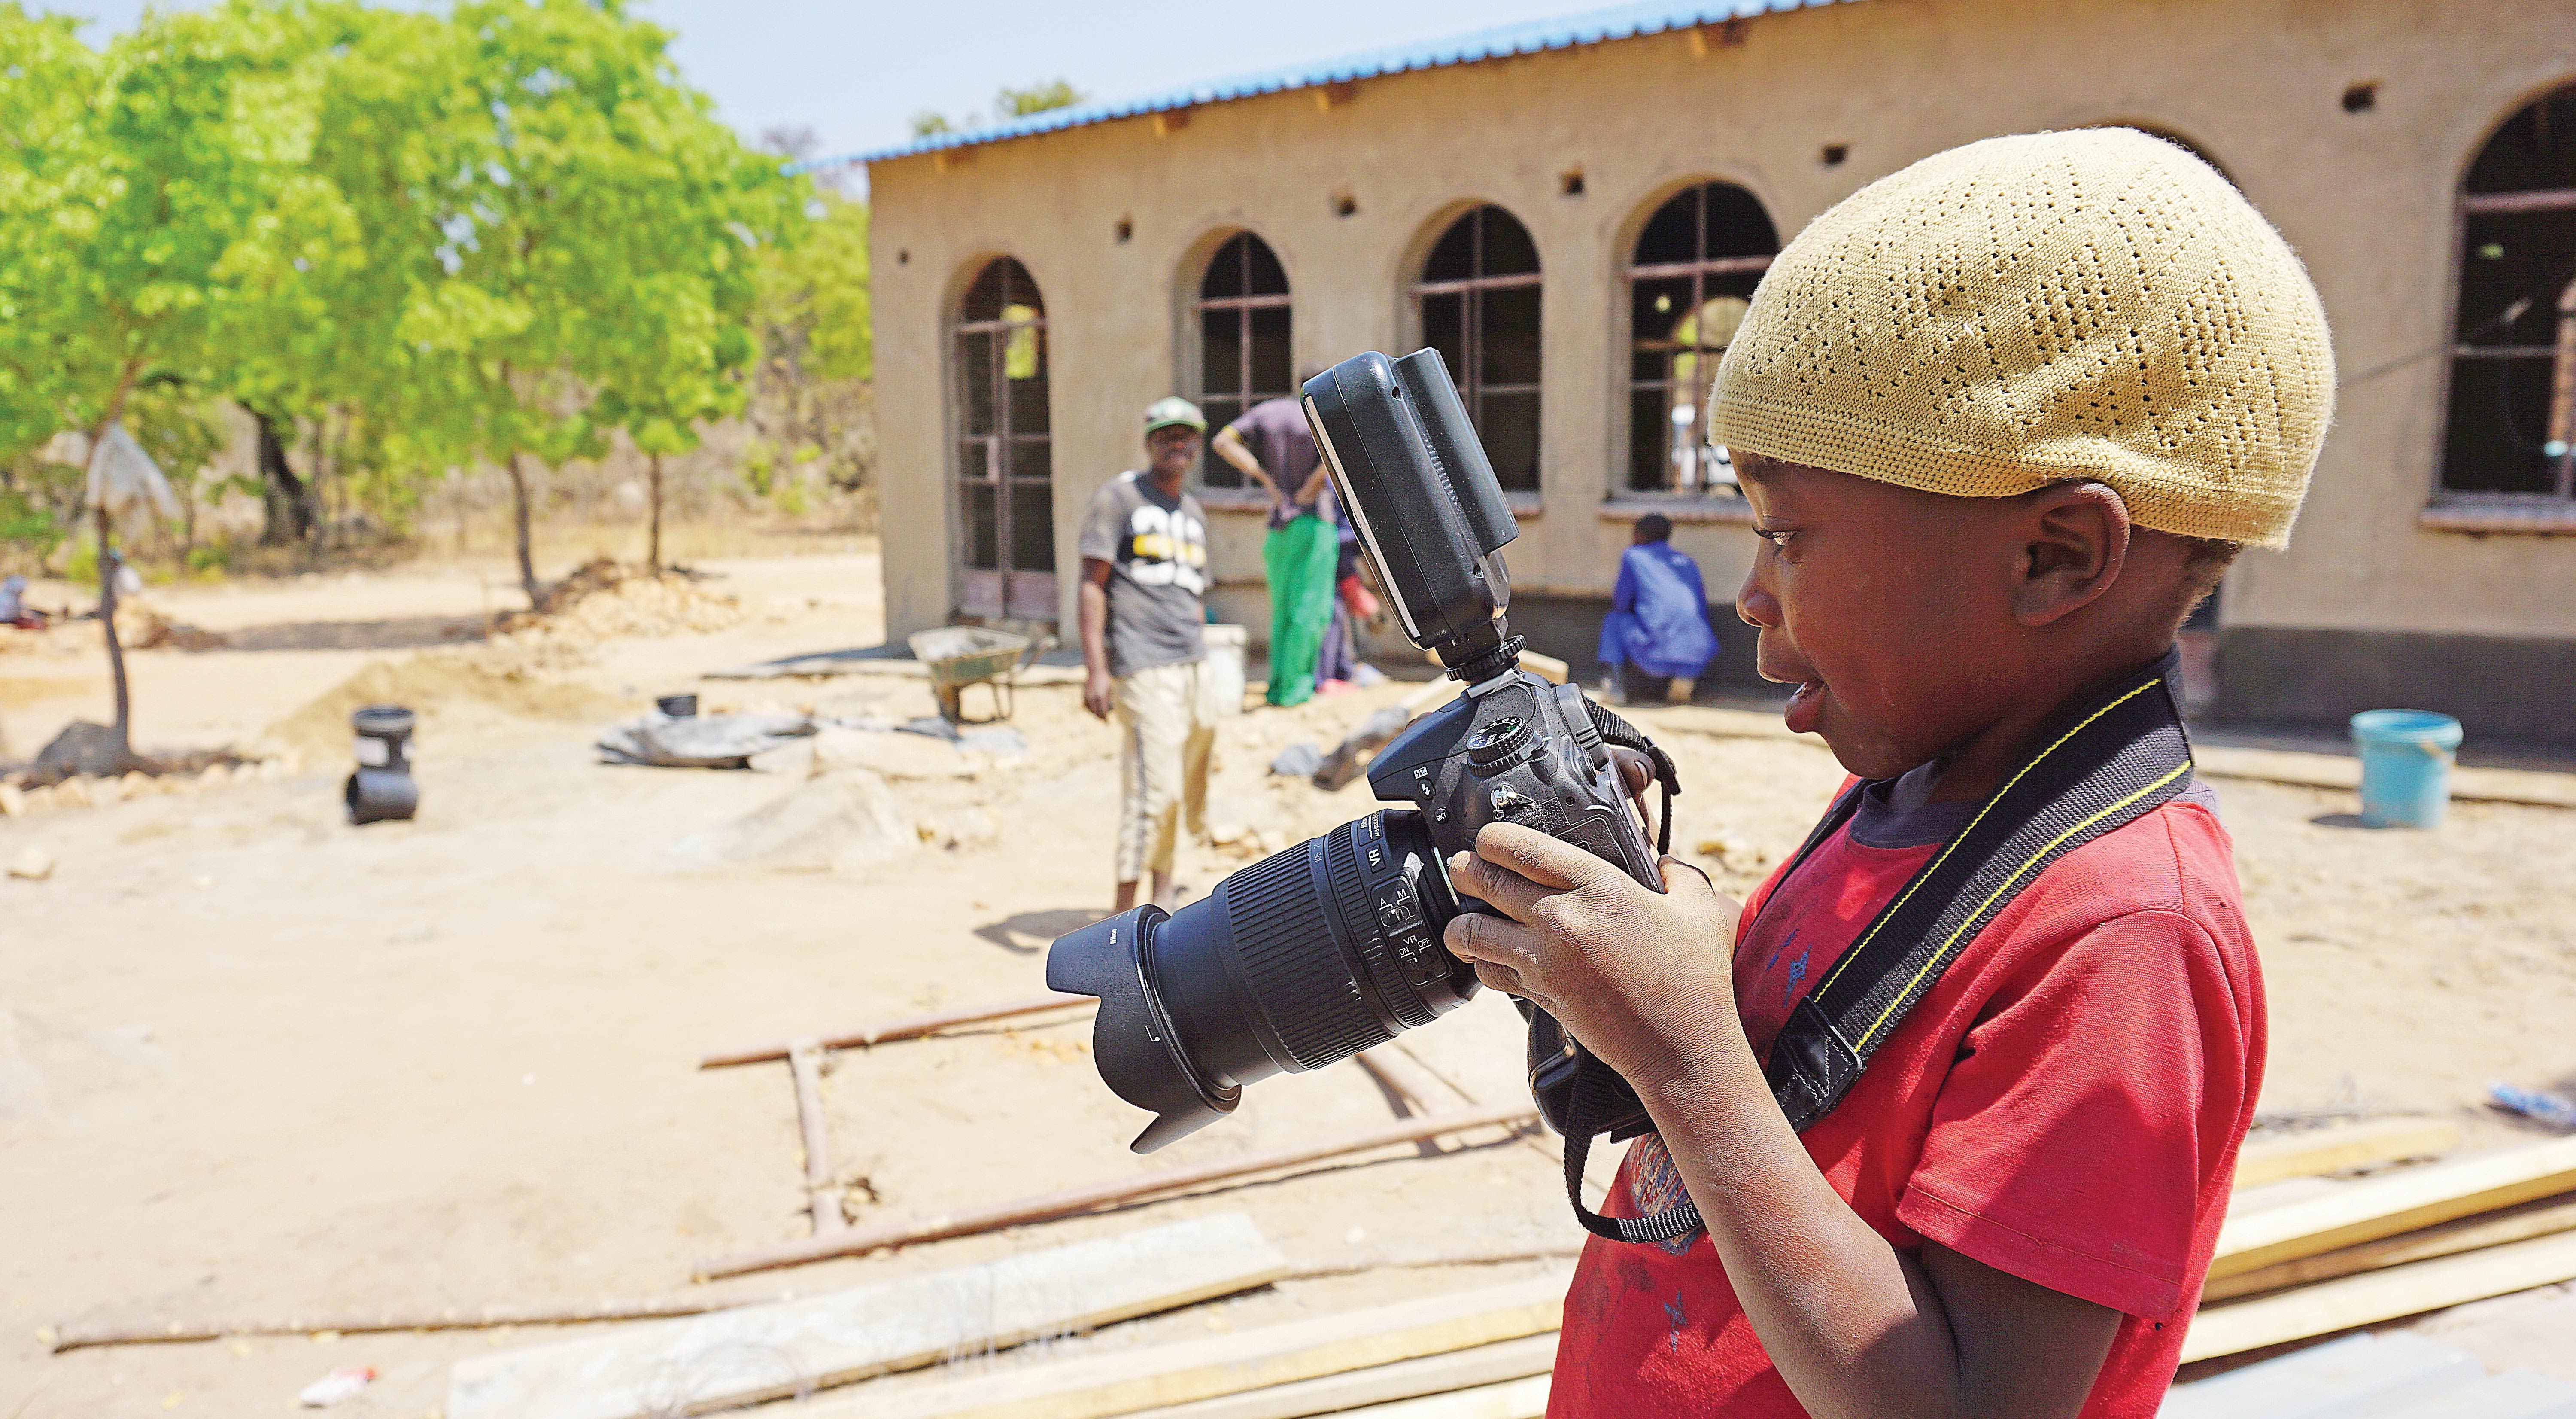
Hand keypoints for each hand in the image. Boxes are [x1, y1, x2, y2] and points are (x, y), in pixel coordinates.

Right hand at [1083, 668, 1114, 719]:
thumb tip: (1109, 708)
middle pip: (1096, 712)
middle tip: (1103, 720)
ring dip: (1094, 714)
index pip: (1103, 711)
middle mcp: (1093, 697)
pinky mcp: (1084, 694)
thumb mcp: (1110, 689)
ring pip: (1090, 709)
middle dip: (1100, 717)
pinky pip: (1085, 705)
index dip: (1105, 718)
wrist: (1095, 671)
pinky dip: (1089, 709)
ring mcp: (1087, 696)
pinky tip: (1092, 710)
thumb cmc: (1105, 680)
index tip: (1107, 722)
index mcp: (1101, 696)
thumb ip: (1109, 699)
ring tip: (1099, 715)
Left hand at [1444, 823, 1744, 1098]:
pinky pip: (1489, 973)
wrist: (1682, 1048)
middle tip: (1465, 869)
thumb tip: (1662, 862)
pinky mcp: (1540, 995)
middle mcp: (1563, 920)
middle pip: (1485, 882)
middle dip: (1465, 870)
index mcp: (1600, 888)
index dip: (1492, 838)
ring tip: (1467, 916)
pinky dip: (1481, 962)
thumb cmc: (1696, 979)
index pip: (1523, 848)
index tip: (1489, 839)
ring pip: (1472, 931)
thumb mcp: (1702, 909)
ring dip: (1462, 921)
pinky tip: (1490, 955)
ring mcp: (1546, 961)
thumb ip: (1680, 874)